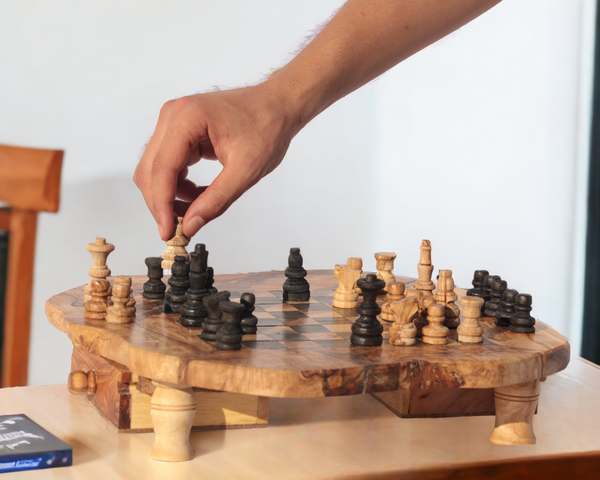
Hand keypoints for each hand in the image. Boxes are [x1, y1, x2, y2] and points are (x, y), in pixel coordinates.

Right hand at [134, 82, 299, 239]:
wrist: (277, 106)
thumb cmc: (267, 127)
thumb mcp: (246, 170)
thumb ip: (216, 200)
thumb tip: (190, 225)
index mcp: (188, 117)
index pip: (162, 169)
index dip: (162, 205)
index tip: (168, 231)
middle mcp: (174, 114)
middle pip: (151, 170)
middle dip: (163, 203)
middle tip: (180, 229)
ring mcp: (174, 121)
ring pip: (156, 169)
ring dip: (171, 195)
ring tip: (199, 207)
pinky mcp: (179, 130)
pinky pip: (168, 164)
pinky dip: (179, 185)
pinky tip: (199, 194)